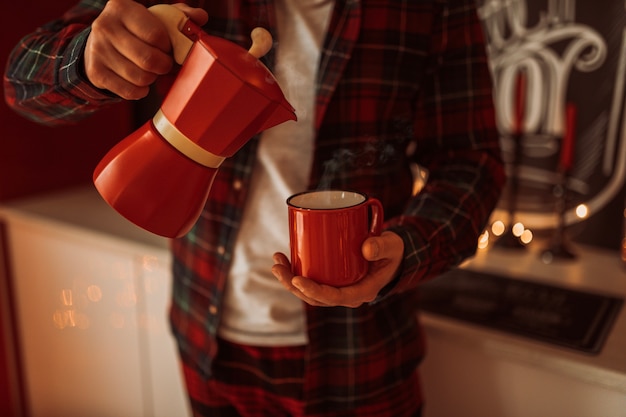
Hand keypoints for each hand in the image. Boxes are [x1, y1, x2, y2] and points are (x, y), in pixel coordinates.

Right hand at [84, 0, 207, 99]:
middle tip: (163, 63)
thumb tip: (200, 17)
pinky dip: (140, 91)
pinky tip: (139, 81)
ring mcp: (97, 50)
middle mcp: (105, 26)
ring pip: (140, 78)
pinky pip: (130, 91)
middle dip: (163, 66)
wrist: (100, 42)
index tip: (167, 47)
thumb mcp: (156, 17)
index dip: (168, 47)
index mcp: (122, 7)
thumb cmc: (136, 30)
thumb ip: (180, 15)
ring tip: (149, 70)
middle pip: (148, 60)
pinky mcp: (96, 72)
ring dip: (151, 78)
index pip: (156, 35)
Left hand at [271, 231, 403, 306]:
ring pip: (309, 292)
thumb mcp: (392, 246)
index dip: (314, 291)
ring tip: (276, 263)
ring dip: (290, 280)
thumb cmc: (394, 251)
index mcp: (362, 291)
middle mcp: (347, 295)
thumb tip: (366, 248)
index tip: (298, 279)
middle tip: (278, 266)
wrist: (395, 255)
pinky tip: (285, 260)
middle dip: (293, 284)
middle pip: (315, 297)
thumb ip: (382, 246)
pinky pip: (312, 282)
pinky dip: (296, 273)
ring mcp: (339, 289)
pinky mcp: (332, 281)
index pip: (334, 297)